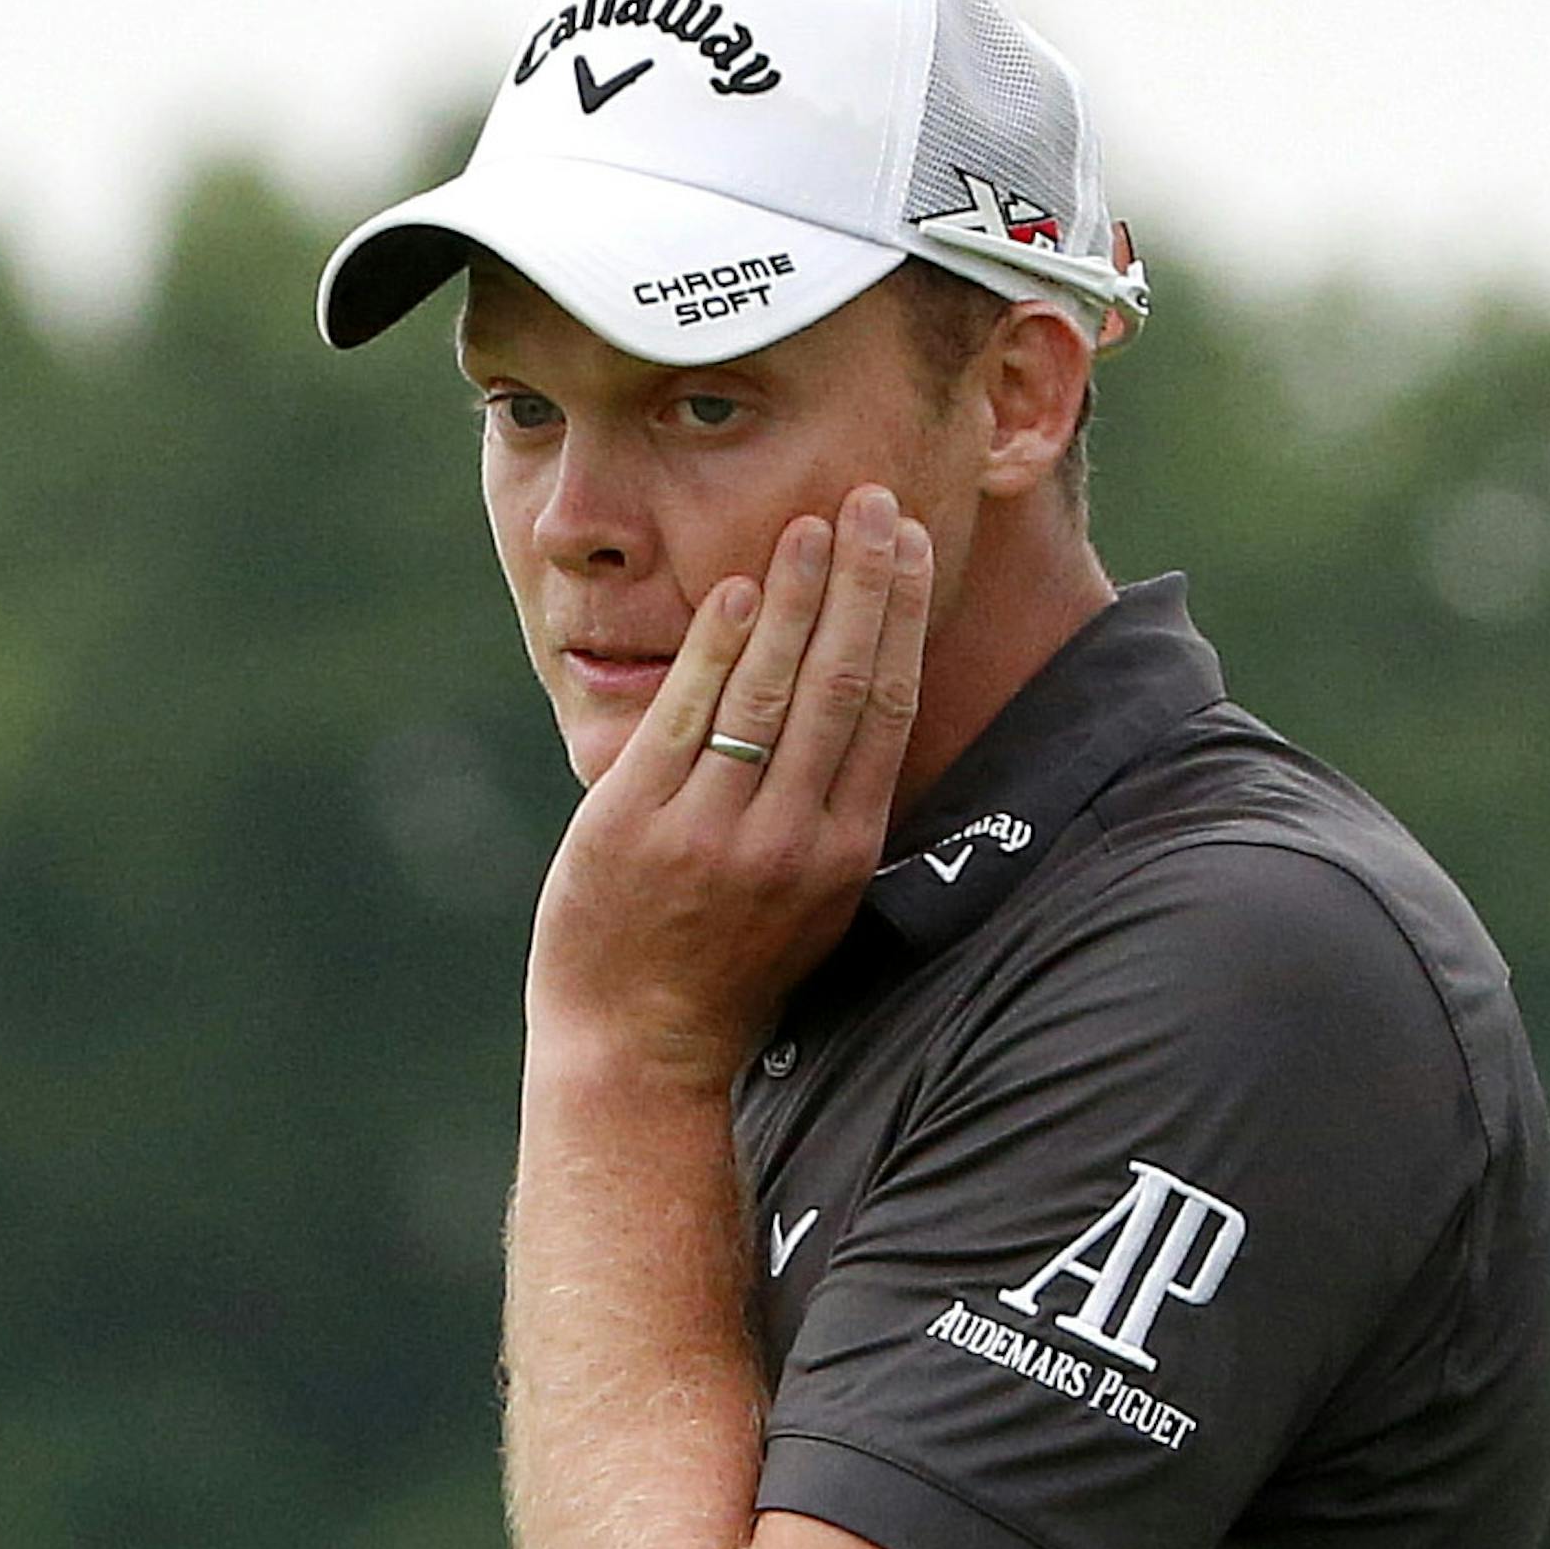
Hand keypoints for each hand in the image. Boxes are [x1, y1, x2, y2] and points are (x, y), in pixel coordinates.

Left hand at [526, 483, 932, 1091]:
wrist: (638, 1047)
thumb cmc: (726, 972)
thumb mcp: (810, 906)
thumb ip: (836, 819)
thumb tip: (867, 722)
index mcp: (841, 857)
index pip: (886, 711)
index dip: (900, 618)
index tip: (911, 546)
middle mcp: (788, 840)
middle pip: (841, 683)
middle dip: (862, 582)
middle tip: (873, 501)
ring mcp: (713, 830)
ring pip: (769, 687)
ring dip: (796, 594)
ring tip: (812, 523)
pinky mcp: (638, 821)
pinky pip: (689, 712)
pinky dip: (718, 643)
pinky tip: (741, 588)